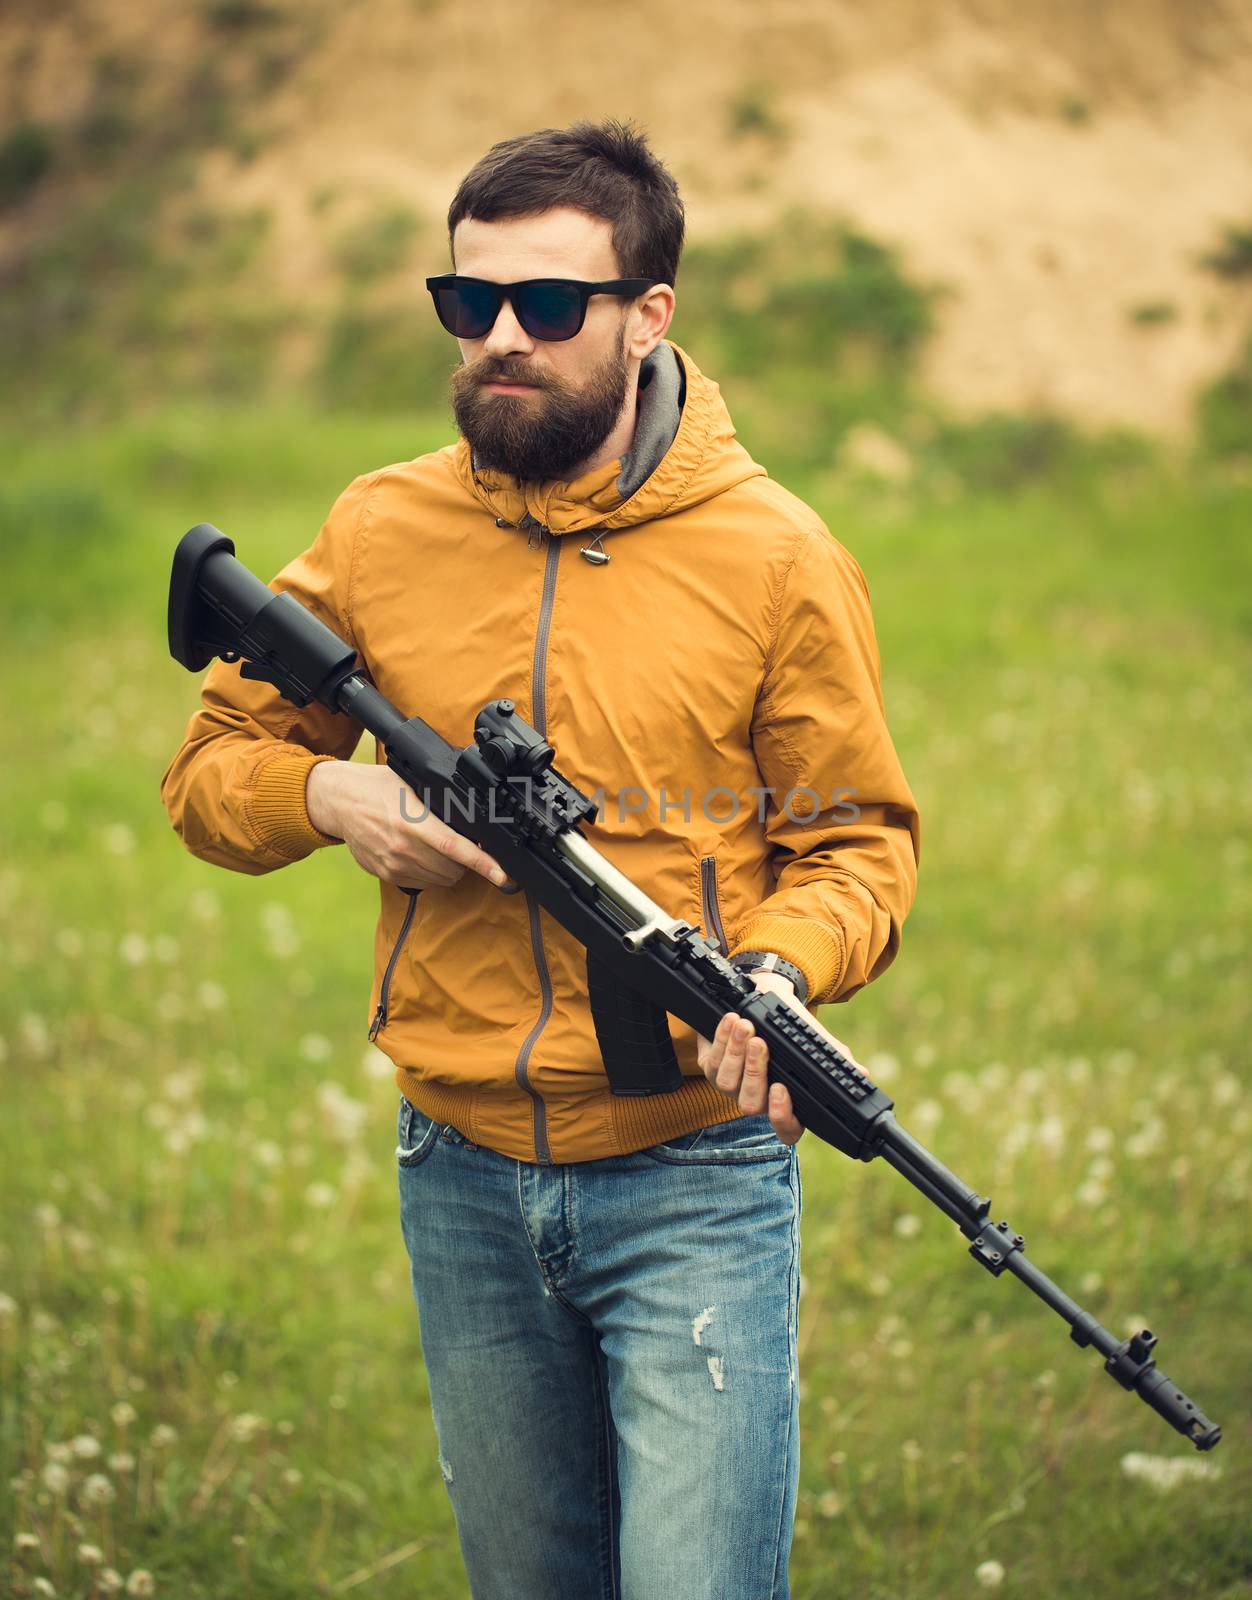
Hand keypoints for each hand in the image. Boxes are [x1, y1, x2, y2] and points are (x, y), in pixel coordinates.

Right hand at [305, 760, 511, 891]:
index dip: (483, 863)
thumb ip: (440, 801)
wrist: (338, 800)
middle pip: (453, 868)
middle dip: (469, 861)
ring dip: (452, 869)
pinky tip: (426, 855)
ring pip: (441, 879)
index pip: (454, 847)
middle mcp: (402, 848)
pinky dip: (433, 874)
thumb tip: (475, 813)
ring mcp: (393, 865)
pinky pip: (424, 883)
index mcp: (411, 822)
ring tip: (443, 848)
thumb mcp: (412, 784)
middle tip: (467, 845)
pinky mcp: (387, 875)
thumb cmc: (377, 787)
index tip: (503, 874)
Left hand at [696, 971, 863, 1146]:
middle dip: (756, 1073)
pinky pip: (711, 1062)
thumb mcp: (814, 1038)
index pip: (787, 1129)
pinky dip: (722, 1040)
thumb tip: (862, 1074)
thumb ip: (835, 1057)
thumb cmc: (792, 1024)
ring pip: (728, 1084)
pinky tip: (732, 1022)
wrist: (764, 996)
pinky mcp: (710, 1065)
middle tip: (761, 1044)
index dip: (783, 1118)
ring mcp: (732, 1085)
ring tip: (747, 1028)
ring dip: (736, 1054)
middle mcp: (758, 1098)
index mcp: (786, 1102)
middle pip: (752, 1105)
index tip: (784, 1090)